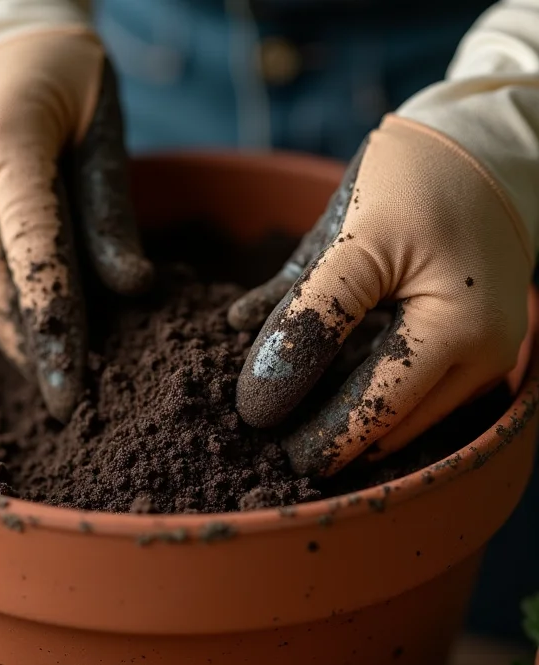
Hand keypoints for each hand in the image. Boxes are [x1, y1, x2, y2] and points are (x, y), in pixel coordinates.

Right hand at [0, 31, 151, 421]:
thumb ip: (110, 211)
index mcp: (0, 142)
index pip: (31, 255)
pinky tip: (37, 316)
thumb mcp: (104, 127)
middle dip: (33, 351)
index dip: (53, 329)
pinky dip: (5, 301)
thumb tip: (130, 290)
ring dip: (21, 329)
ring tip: (66, 360)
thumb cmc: (63, 77)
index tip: (68, 394)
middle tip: (72, 403)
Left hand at [231, 115, 532, 476]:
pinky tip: (307, 379)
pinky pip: (402, 376)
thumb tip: (259, 392)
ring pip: (398, 408)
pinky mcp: (455, 339)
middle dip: (329, 435)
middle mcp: (478, 356)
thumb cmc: (420, 178)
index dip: (320, 436)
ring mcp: (472, 350)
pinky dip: (352, 380)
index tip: (264, 449)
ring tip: (282, 420)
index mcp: (461, 335)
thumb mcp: (357, 243)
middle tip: (267, 449)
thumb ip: (309, 316)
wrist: (472, 142)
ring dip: (338, 412)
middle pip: (391, 420)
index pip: (378, 409)